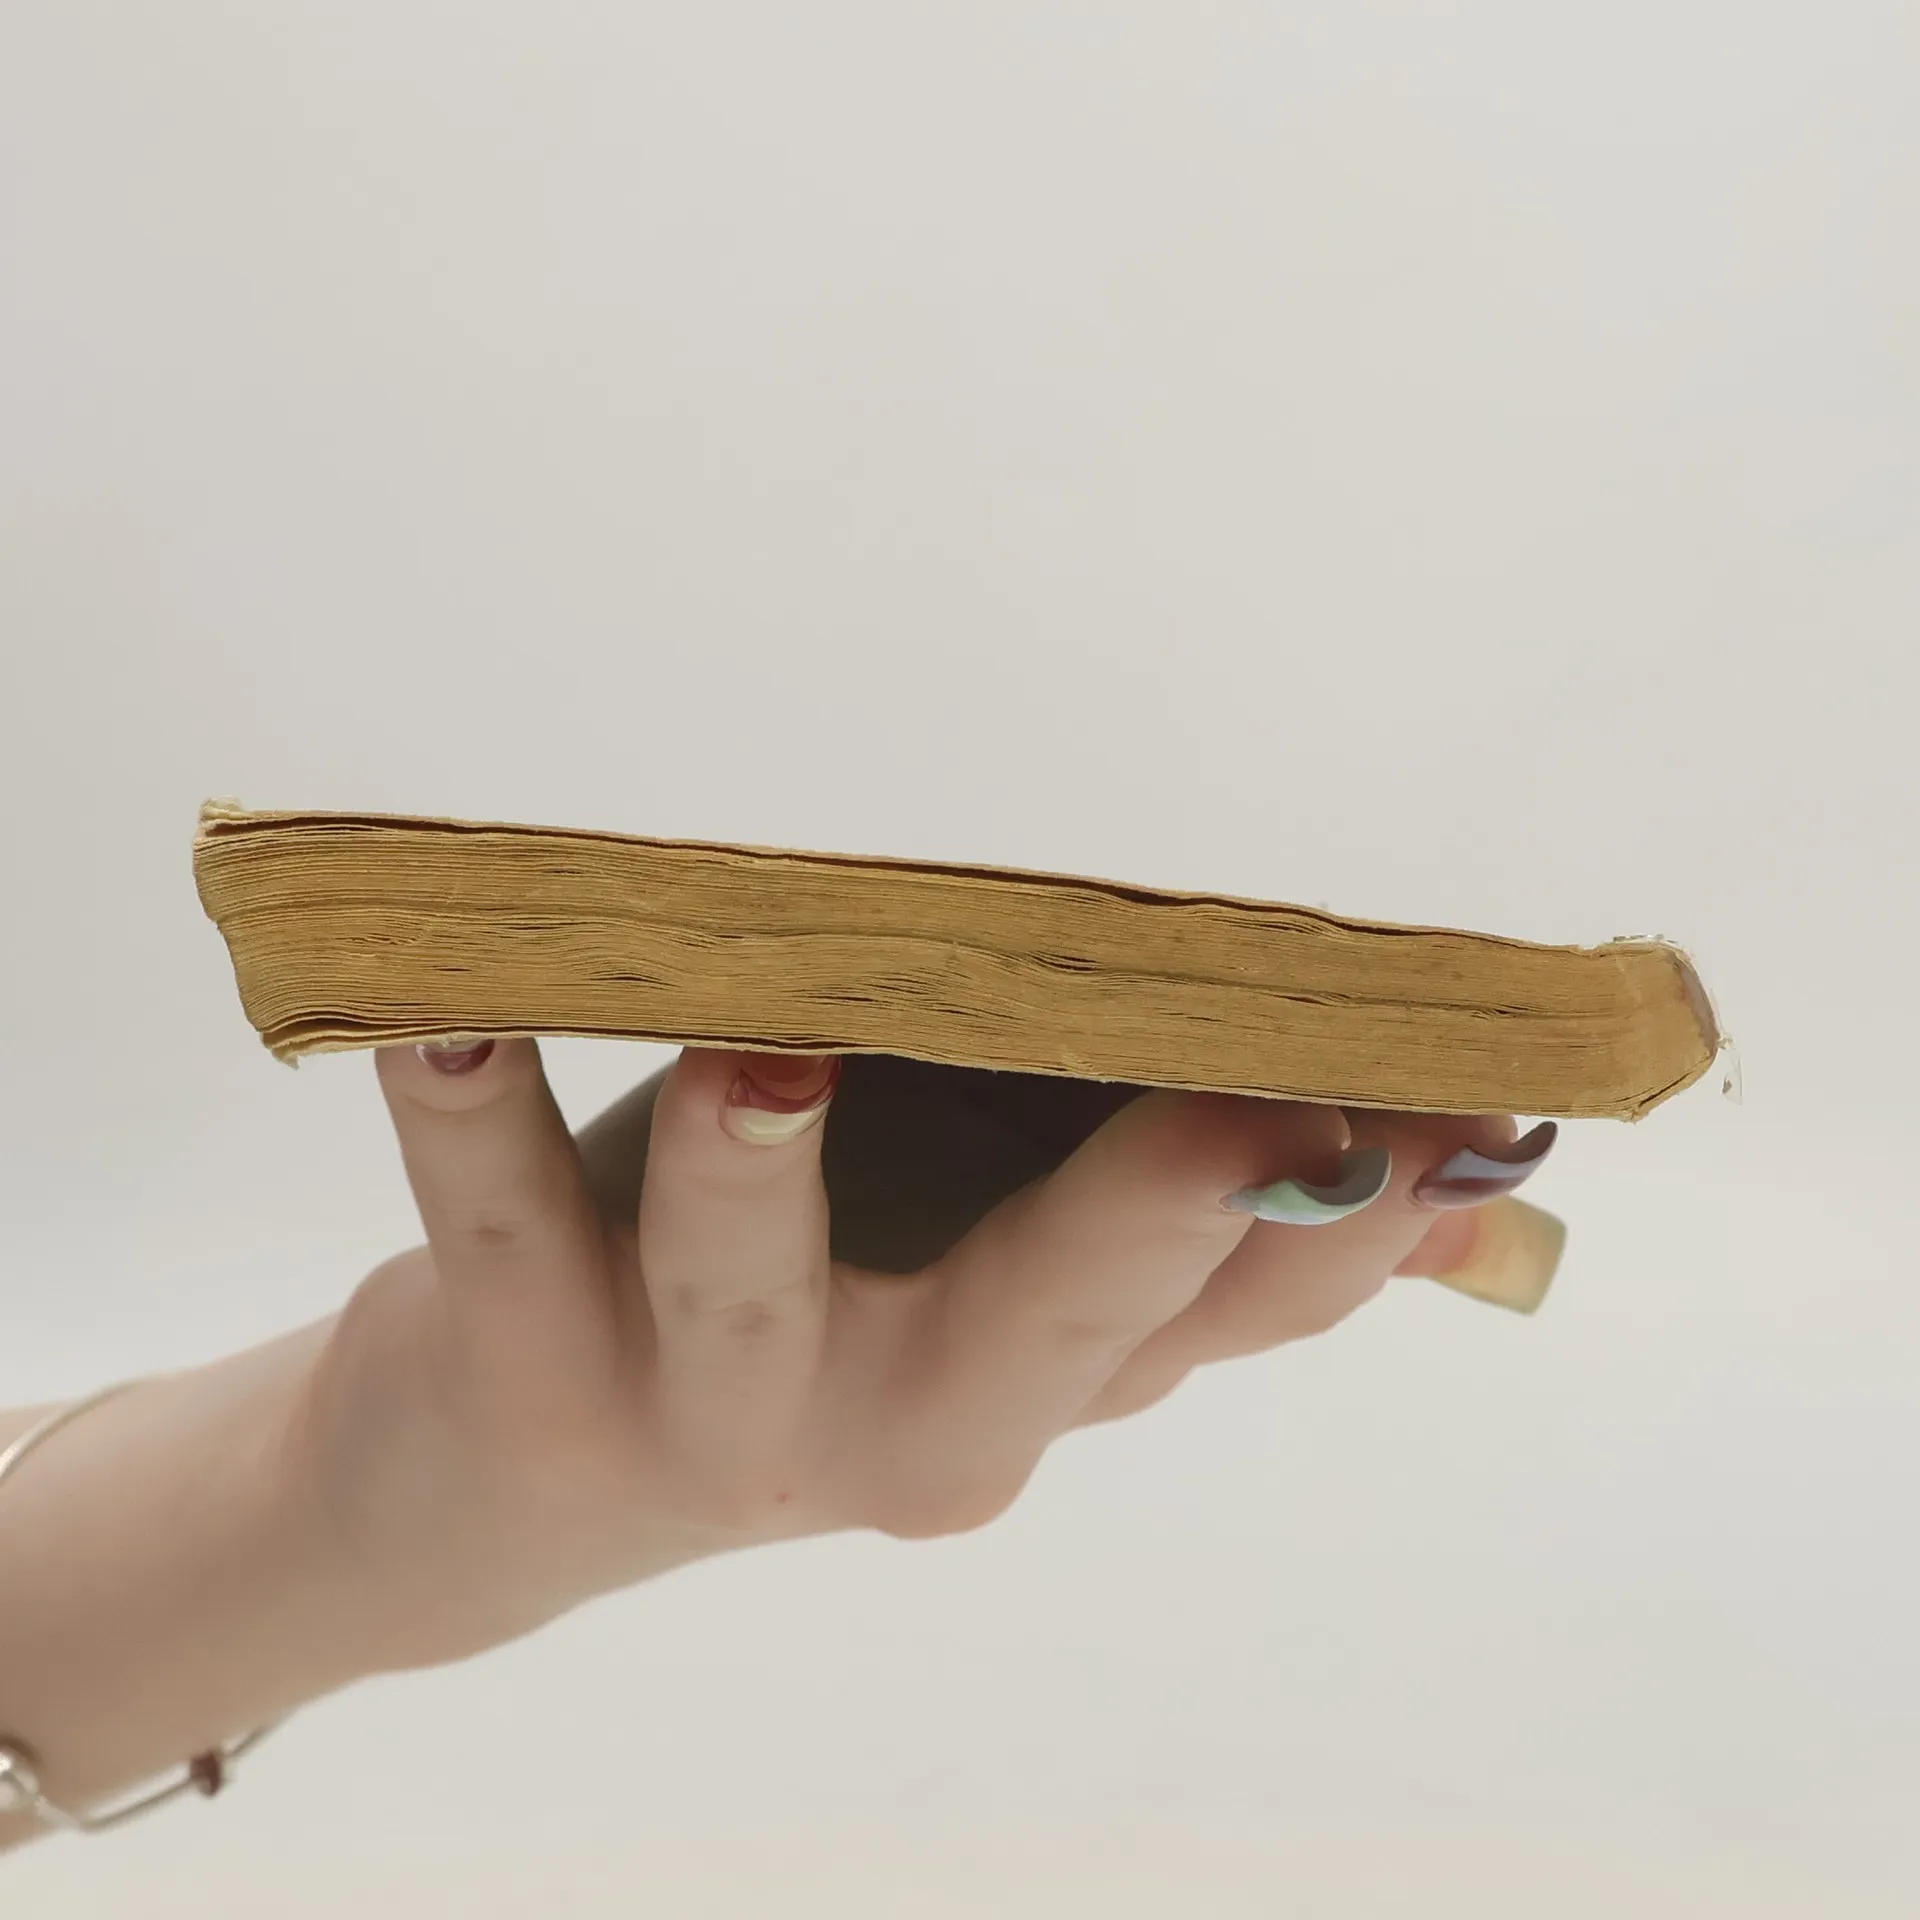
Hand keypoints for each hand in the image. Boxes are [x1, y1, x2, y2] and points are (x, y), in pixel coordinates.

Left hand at [294, 1043, 1555, 1669]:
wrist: (514, 1473)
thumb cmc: (797, 1315)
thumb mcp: (998, 1288)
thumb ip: (1173, 1232)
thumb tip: (1443, 1159)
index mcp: (1046, 1370)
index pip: (1242, 1302)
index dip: (1363, 1214)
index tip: (1476, 1101)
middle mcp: (910, 1415)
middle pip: (1056, 1319)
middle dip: (1156, 1213)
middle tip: (1248, 1110)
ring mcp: (718, 1406)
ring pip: (754, 1289)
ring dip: (763, 1169)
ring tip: (772, 1056)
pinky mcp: (534, 1376)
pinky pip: (503, 1235)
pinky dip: (472, 1126)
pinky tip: (450, 1023)